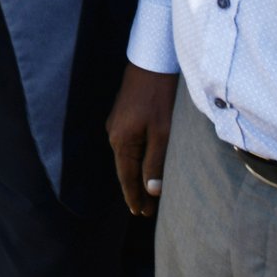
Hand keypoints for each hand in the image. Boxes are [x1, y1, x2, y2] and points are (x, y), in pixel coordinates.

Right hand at [106, 63, 178, 217]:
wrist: (151, 62)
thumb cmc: (159, 96)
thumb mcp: (162, 132)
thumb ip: (156, 162)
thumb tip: (151, 191)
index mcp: (121, 141)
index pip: (127, 178)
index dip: (134, 197)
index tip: (140, 214)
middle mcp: (114, 134)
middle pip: (125, 169)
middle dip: (136, 189)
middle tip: (146, 210)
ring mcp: (116, 123)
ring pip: (127, 156)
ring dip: (138, 173)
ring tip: (148, 191)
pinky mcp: (122, 115)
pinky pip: (129, 143)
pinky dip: (137, 157)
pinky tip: (146, 162)